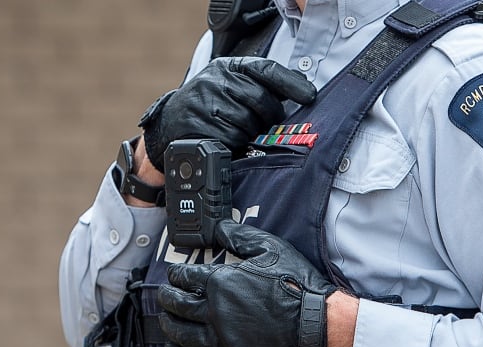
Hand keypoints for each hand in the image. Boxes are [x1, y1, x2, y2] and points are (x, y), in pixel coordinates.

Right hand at [138, 57, 316, 170]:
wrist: (172, 122)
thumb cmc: (212, 104)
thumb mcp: (233, 85)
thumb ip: (263, 83)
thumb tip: (302, 84)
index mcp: (228, 67)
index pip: (266, 70)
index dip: (290, 83)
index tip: (310, 96)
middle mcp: (215, 80)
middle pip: (260, 99)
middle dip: (270, 117)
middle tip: (269, 125)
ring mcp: (205, 102)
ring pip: (247, 122)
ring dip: (251, 133)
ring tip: (244, 132)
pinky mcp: (198, 125)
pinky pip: (231, 138)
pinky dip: (237, 143)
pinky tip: (230, 140)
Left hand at [157, 220, 337, 346]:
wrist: (315, 324)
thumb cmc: (296, 285)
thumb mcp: (270, 248)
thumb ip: (239, 235)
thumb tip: (218, 226)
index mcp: (221, 281)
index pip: (185, 277)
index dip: (175, 274)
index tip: (174, 274)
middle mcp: (214, 309)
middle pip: (177, 304)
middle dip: (166, 297)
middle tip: (164, 295)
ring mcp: (220, 336)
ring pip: (180, 332)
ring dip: (167, 323)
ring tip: (165, 319)